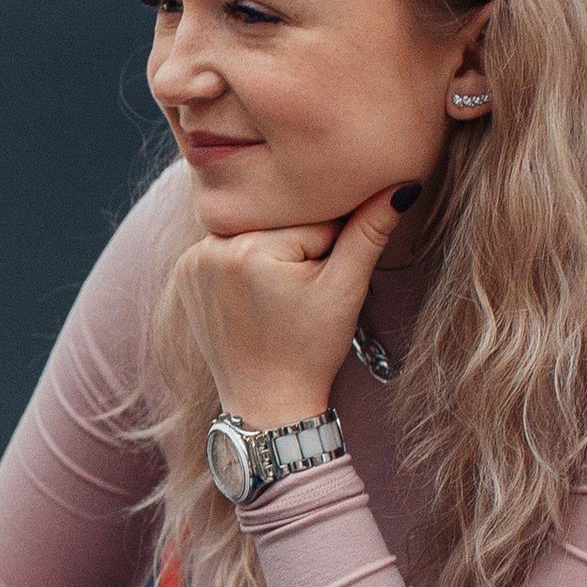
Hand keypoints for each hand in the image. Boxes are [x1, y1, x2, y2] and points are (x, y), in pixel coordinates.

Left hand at [170, 185, 408, 430]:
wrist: (267, 401)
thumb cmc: (310, 350)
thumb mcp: (346, 289)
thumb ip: (370, 232)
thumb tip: (402, 186)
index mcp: (251, 248)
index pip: (313, 221)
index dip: (331, 251)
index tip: (321, 287)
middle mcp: (212, 247)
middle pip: (280, 224)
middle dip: (300, 249)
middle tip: (299, 295)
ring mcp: (192, 260)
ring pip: (256, 233)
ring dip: (272, 253)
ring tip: (277, 298)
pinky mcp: (184, 273)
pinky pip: (228, 248)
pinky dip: (245, 263)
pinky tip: (255, 296)